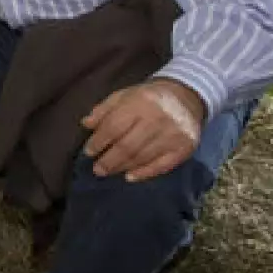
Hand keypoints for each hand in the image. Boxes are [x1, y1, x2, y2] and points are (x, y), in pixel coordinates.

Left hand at [82, 79, 204, 182]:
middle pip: (128, 146)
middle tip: (97, 170)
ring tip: (109, 172)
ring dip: (123, 167)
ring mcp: (174, 135)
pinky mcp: (185, 148)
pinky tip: (130, 177)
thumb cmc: (147, 97)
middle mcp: (158, 119)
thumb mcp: (123, 95)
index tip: (88, 152)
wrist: (186, 96)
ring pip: (143, 157)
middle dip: (109, 160)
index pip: (114, 126)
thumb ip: (104, 109)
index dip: (99, 141)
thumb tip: (85, 124)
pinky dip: (144, 173)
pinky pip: (162, 166)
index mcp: (139, 102)